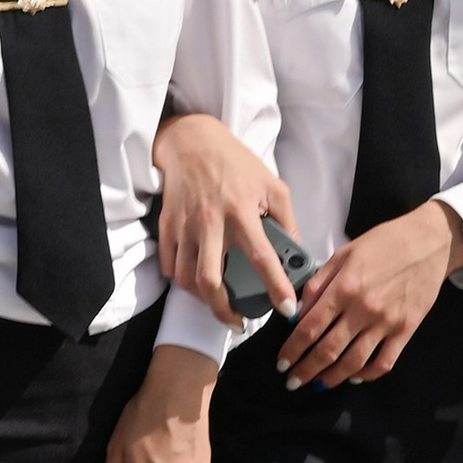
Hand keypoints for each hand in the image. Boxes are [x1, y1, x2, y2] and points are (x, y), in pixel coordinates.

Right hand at [153, 110, 299, 324]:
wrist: (191, 141)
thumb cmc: (235, 162)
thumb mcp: (272, 184)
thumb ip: (286, 218)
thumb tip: (294, 250)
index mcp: (241, 212)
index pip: (262, 259)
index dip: (277, 288)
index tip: (287, 309)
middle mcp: (211, 222)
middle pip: (210, 281)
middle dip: (224, 311)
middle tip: (237, 321)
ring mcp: (185, 225)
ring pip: (186, 278)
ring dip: (203, 299)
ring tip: (218, 303)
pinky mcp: (167, 225)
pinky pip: (170, 264)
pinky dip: (181, 279)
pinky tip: (195, 281)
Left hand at [276, 199, 462, 389]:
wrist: (429, 242)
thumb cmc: (384, 243)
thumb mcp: (343, 254)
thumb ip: (318, 283)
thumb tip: (298, 310)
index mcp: (344, 288)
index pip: (310, 328)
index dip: (292, 349)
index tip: (282, 361)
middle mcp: (363, 309)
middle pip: (328, 350)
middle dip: (306, 370)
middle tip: (293, 380)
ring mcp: (386, 322)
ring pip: (354, 362)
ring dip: (332, 378)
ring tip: (319, 383)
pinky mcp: (406, 330)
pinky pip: (384, 362)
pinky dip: (367, 375)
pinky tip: (355, 377)